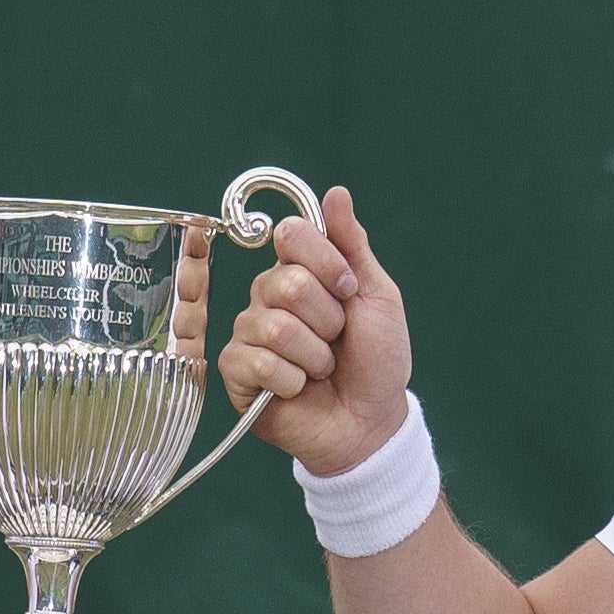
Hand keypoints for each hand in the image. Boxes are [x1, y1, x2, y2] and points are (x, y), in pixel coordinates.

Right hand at [221, 185, 416, 473]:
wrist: (369, 421)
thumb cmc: (376, 360)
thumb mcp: (376, 295)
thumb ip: (352, 246)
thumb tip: (336, 193)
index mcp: (298, 272)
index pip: (291, 235)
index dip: (326, 264)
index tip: (349, 291)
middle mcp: (267, 297)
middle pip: (285, 283)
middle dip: (327, 319)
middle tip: (337, 340)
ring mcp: (249, 334)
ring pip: (275, 327)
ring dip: (314, 356)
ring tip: (321, 369)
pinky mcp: (236, 373)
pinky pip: (257, 363)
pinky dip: (292, 381)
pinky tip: (299, 389)